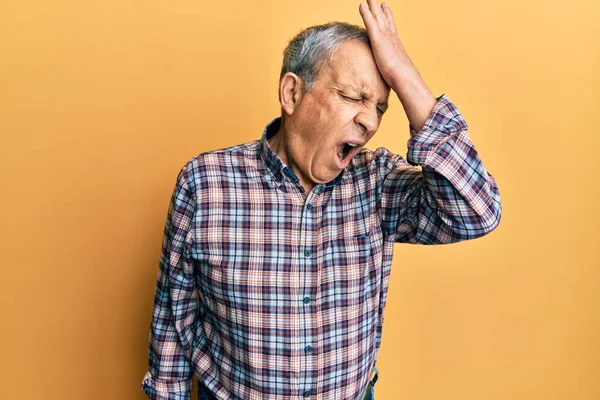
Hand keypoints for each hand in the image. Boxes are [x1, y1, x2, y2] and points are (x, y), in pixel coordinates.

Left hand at [359, 0, 436, 131]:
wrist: (405, 81)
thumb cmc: (404, 84)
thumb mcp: (397, 77)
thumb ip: (396, 77)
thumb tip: (399, 87)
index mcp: (397, 47)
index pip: (392, 30)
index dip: (389, 19)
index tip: (386, 9)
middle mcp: (393, 39)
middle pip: (386, 21)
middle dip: (381, 10)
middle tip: (379, 1)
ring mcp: (386, 38)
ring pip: (379, 18)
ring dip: (373, 7)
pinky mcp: (379, 40)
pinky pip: (371, 23)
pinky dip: (366, 13)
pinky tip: (361, 5)